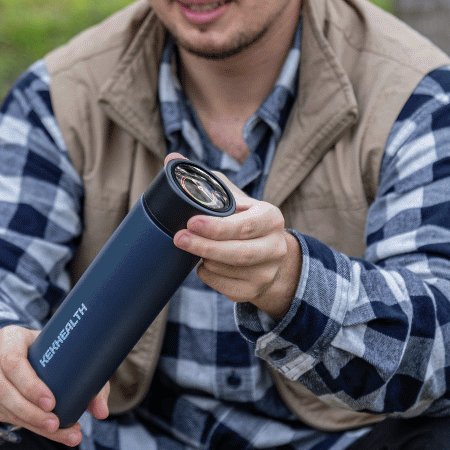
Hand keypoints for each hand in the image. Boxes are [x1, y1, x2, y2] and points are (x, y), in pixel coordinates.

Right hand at [0, 325, 109, 445]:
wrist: (19, 351)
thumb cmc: (47, 352)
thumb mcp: (64, 354)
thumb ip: (88, 380)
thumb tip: (101, 412)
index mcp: (9, 337)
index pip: (12, 361)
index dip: (30, 385)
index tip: (52, 402)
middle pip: (2, 388)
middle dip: (30, 412)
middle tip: (56, 424)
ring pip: (1, 406)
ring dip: (30, 423)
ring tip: (59, 431)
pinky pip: (1, 416)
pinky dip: (25, 426)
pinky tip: (45, 430)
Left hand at [167, 154, 302, 320]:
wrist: (264, 252)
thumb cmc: (241, 219)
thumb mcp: (230, 196)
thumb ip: (205, 178)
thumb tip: (173, 158)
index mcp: (271, 217)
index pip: (246, 226)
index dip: (217, 227)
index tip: (191, 222)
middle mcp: (276, 246)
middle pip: (239, 253)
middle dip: (205, 247)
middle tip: (179, 238)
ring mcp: (268, 272)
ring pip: (229, 270)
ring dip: (205, 260)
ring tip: (193, 246)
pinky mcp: (256, 291)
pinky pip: (224, 287)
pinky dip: (208, 275)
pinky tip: (204, 264)